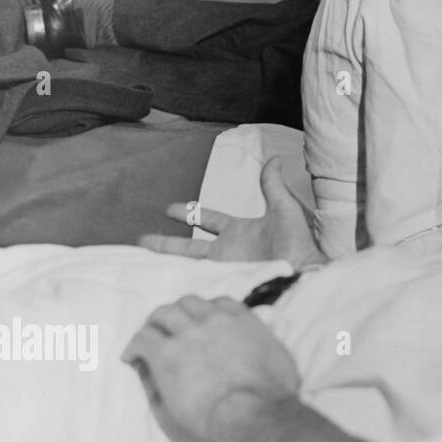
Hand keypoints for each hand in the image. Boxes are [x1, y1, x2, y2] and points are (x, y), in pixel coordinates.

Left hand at [123, 295, 300, 441]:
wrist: (252, 411)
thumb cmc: (273, 394)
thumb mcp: (282, 358)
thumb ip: (270, 340)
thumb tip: (269, 328)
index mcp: (243, 321)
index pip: (220, 302)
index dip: (207, 311)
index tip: (200, 322)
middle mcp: (215, 320)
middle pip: (187, 303)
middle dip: (176, 314)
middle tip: (167, 329)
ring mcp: (189, 335)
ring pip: (162, 315)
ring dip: (153, 325)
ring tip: (146, 341)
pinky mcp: (167, 355)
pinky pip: (143, 339)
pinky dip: (135, 346)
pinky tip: (132, 358)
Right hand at [140, 156, 326, 270]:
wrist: (302, 274)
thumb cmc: (296, 243)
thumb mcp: (283, 208)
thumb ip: (273, 186)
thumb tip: (275, 158)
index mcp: (238, 231)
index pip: (208, 219)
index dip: (190, 212)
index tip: (168, 209)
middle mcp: (227, 251)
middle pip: (188, 246)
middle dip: (165, 243)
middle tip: (141, 240)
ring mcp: (223, 268)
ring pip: (187, 265)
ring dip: (166, 262)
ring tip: (139, 261)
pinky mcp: (223, 283)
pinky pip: (196, 281)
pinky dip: (178, 281)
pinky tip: (156, 283)